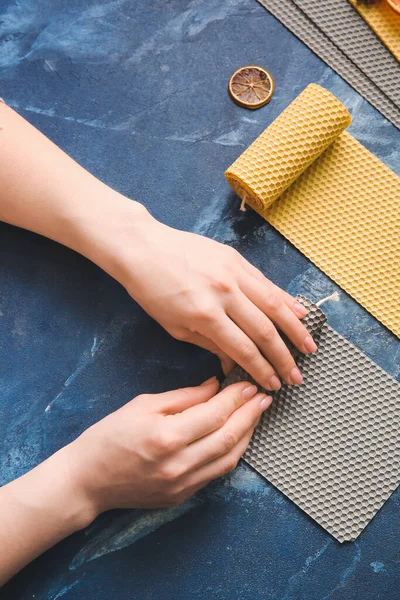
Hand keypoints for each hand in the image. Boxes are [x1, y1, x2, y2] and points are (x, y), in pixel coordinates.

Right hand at [69, 378, 270, 511]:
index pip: (214, 414)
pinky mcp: (182, 496)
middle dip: (250, 415)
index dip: (236, 398)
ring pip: (228, 458)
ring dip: (247, 435)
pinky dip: (231, 453)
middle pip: (228, 437)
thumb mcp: (142, 405)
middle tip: (264, 398)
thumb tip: (215, 386)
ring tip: (255, 416)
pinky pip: (216, 473)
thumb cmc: (109, 436)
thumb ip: (183, 397)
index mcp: (166, 436)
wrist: (87, 480)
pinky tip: (236, 438)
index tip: (248, 385)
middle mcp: (178, 464)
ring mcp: (182, 485)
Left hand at [109, 210, 316, 390]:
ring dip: (295, 329)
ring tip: (310, 347)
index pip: (244, 349)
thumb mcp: (175, 327)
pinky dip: (285, 298)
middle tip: (296, 376)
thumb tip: (234, 363)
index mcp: (206, 315)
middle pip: (264, 330)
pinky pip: (266, 282)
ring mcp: (233, 273)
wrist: (143, 248)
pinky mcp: (236, 259)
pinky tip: (300, 312)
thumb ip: (209, 344)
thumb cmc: (152, 291)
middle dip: (283, 357)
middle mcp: (225, 293)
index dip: (262, 370)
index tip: (274, 385)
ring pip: (274, 304)